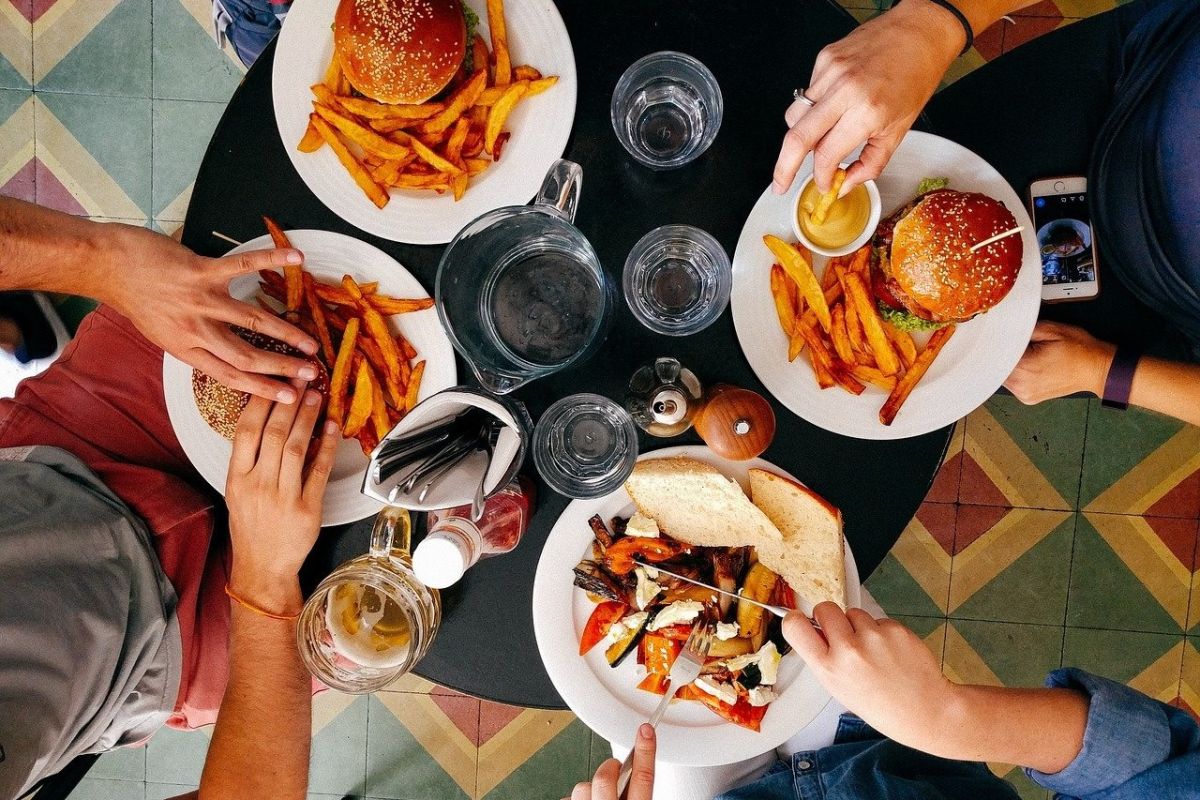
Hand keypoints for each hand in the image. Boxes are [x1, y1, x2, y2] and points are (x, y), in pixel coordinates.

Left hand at [98, 224, 318, 402]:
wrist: (108, 267)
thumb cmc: (136, 298)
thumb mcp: (162, 333)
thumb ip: (194, 343)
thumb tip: (225, 353)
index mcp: (186, 349)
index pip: (230, 376)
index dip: (263, 389)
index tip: (289, 397)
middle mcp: (195, 330)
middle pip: (247, 356)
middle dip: (282, 367)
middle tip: (311, 373)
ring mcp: (200, 300)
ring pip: (252, 321)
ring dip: (286, 332)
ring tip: (311, 342)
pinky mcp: (201, 271)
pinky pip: (243, 266)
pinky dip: (271, 260)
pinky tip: (296, 258)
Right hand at [225, 388, 338, 614]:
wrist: (262, 567)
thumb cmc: (251, 526)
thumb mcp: (238, 491)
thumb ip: (250, 459)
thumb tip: (270, 420)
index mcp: (236, 478)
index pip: (246, 431)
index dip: (261, 402)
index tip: (274, 381)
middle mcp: (258, 485)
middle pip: (274, 434)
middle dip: (289, 402)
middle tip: (301, 378)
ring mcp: (283, 497)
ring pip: (297, 448)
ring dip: (308, 418)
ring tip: (316, 396)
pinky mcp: (307, 509)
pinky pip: (319, 471)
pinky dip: (328, 447)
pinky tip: (333, 427)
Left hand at [567, 724, 655, 799]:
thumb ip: (634, 794)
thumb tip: (630, 776)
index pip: (643, 779)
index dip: (644, 752)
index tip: (645, 731)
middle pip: (605, 777)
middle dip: (608, 769)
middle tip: (613, 773)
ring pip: (583, 786)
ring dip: (589, 790)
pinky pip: (568, 797)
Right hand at [772, 0, 962, 194]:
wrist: (920, 33)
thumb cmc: (915, 77)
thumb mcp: (899, 131)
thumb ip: (870, 164)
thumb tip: (845, 184)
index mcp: (867, 111)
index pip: (826, 155)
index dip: (821, 177)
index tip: (823, 184)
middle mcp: (845, 90)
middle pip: (797, 138)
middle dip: (784, 168)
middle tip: (781, 184)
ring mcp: (830, 71)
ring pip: (795, 116)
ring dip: (800, 136)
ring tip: (818, 138)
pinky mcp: (824, 58)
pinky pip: (807, 94)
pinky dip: (814, 108)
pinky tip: (834, 104)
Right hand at [784, 603, 959, 749]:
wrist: (924, 710)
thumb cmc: (881, 705)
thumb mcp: (839, 689)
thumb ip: (824, 658)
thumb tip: (814, 629)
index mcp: (829, 668)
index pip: (795, 626)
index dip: (795, 619)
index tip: (800, 619)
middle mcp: (849, 650)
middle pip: (825, 608)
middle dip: (829, 617)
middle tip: (841, 633)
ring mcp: (874, 637)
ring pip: (854, 613)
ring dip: (859, 625)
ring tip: (873, 651)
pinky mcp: (895, 629)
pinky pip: (879, 620)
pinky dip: (882, 631)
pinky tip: (891, 652)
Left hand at [1004, 320, 1115, 403]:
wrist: (1098, 369)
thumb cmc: (1080, 350)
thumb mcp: (1051, 329)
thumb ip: (1023, 330)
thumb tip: (1006, 330)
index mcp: (1025, 369)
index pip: (994, 357)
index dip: (994, 345)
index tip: (993, 337)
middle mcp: (1022, 386)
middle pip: (996, 368)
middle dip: (1001, 354)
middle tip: (1010, 342)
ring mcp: (1025, 395)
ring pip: (1002, 377)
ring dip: (1007, 365)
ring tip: (1024, 354)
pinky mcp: (1028, 398)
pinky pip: (1012, 384)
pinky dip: (1015, 374)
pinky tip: (1026, 364)